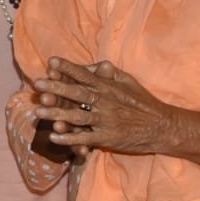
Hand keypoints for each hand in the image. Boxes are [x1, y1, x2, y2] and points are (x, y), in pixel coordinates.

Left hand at [32, 57, 176, 155]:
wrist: (162, 126)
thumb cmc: (143, 102)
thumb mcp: (129, 82)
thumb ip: (110, 73)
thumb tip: (97, 63)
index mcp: (108, 87)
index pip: (84, 75)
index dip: (67, 68)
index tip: (51, 61)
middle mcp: (105, 102)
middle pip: (76, 94)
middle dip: (55, 89)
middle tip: (37, 85)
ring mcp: (105, 120)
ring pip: (77, 117)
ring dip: (56, 115)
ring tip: (37, 113)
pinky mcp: (108, 138)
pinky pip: (85, 138)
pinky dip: (70, 138)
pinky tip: (54, 137)